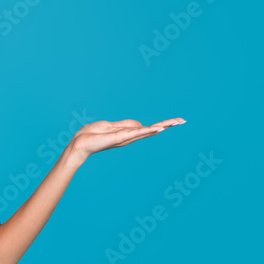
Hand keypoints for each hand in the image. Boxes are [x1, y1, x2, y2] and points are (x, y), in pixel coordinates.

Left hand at [70, 117, 185, 159]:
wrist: (80, 143)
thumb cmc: (92, 135)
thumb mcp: (111, 126)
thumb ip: (125, 125)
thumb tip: (140, 125)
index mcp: (128, 134)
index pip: (148, 128)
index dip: (161, 124)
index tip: (176, 121)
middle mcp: (130, 137)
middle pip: (152, 130)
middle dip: (168, 125)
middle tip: (183, 120)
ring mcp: (126, 138)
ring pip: (148, 131)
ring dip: (163, 126)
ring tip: (176, 122)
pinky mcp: (120, 138)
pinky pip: (136, 133)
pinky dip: (148, 130)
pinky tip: (160, 128)